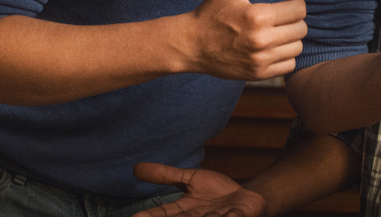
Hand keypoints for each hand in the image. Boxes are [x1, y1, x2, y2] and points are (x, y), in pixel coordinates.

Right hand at [131, 163, 266, 216]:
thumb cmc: (215, 192)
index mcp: (184, 210)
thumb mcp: (190, 179)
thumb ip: (166, 176)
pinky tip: (227, 216)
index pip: (163, 214)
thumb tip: (135, 168)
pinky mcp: (235, 216)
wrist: (246, 197)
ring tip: (203, 216)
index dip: (150, 216)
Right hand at [186, 0, 306, 80]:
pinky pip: (289, 65)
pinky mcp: (258, 74)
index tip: (288, 2)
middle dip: (295, 19)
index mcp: (258, 15)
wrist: (191, 44)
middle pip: (301, 29)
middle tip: (283, 16)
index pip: (299, 10)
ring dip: (292, 37)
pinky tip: (275, 47)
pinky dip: (286, 55)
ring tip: (279, 31)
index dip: (296, 3)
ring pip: (297, 47)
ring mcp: (260, 60)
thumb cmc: (212, 12)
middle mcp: (262, 40)